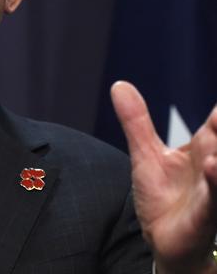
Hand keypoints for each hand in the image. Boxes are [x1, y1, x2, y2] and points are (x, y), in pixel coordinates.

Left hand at [112, 81, 216, 273]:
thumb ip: (136, 121)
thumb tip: (119, 84)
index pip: (216, 120)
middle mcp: (213, 164)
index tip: (216, 107)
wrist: (164, 240)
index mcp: (203, 146)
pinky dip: (215, 182)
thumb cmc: (163, 196)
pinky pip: (214, 199)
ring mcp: (212, 189)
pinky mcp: (206, 214)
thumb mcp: (146, 154)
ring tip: (213, 149)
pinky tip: (212, 165)